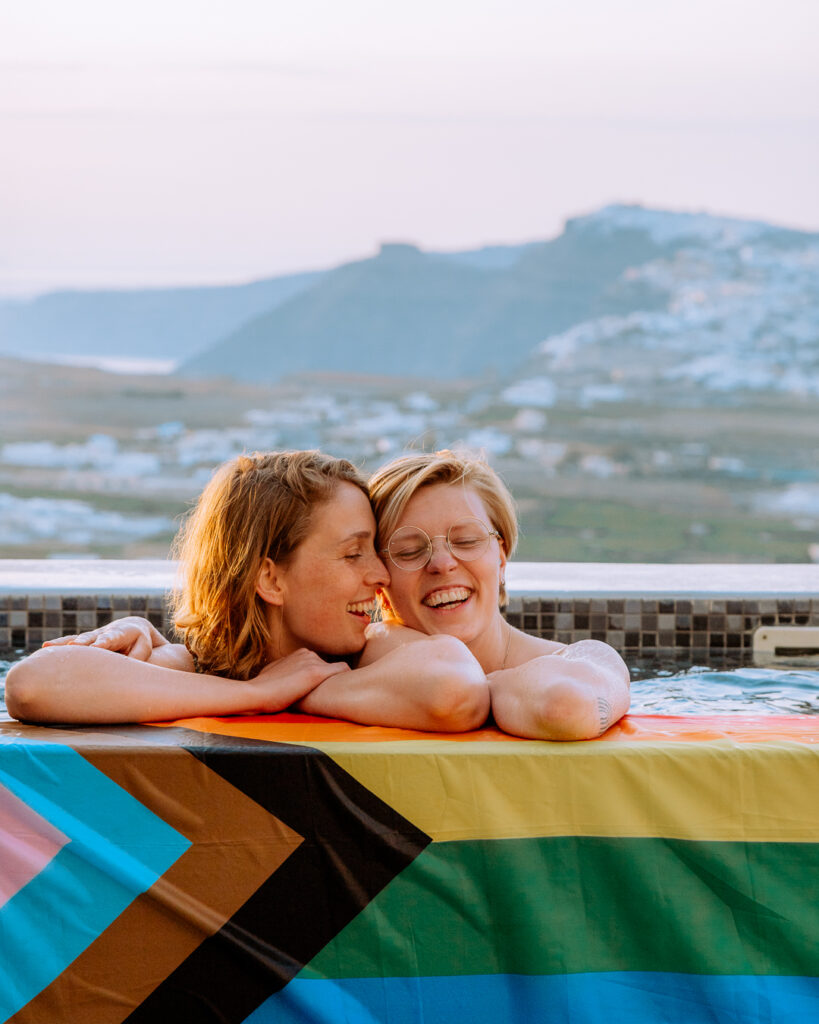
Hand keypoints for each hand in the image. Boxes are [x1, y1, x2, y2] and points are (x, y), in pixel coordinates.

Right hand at [42, 616, 166, 660]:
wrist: (136, 632)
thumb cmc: (143, 647)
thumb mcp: (146, 653)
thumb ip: (135, 661)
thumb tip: (121, 671)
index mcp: (125, 632)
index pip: (114, 637)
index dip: (105, 642)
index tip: (97, 646)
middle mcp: (106, 633)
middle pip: (93, 637)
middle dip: (83, 642)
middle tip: (74, 645)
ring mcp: (94, 637)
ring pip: (80, 640)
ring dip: (66, 644)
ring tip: (50, 646)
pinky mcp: (86, 643)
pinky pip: (72, 644)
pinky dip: (60, 646)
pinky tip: (45, 647)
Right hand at [248, 648, 350, 712]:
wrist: (256, 693)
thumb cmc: (262, 689)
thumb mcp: (275, 674)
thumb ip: (286, 673)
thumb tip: (288, 681)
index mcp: (299, 654)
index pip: (318, 665)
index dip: (319, 680)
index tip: (320, 693)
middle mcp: (307, 653)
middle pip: (328, 669)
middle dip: (328, 681)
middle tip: (326, 697)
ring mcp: (312, 661)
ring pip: (335, 671)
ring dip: (334, 683)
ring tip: (332, 697)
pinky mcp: (316, 672)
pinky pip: (342, 670)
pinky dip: (346, 678)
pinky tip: (346, 690)